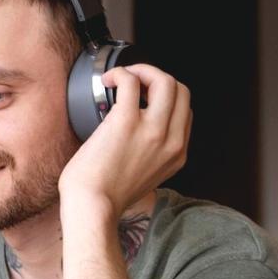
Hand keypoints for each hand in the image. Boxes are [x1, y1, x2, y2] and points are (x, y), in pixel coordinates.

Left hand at [57, 64, 190, 215]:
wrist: (92, 207)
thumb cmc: (107, 195)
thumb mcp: (147, 177)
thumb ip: (153, 155)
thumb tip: (139, 134)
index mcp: (177, 154)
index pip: (185, 111)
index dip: (166, 97)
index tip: (145, 97)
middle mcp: (171, 141)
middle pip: (181, 90)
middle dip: (158, 78)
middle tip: (135, 82)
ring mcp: (152, 130)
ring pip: (165, 81)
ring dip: (143, 71)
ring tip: (122, 78)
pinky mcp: (126, 122)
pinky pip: (131, 82)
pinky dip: (120, 74)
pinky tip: (107, 81)